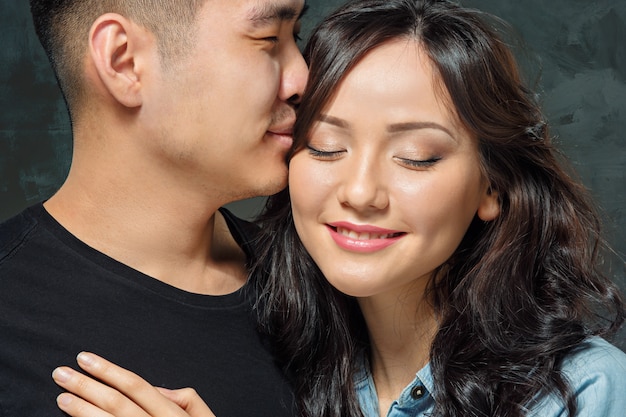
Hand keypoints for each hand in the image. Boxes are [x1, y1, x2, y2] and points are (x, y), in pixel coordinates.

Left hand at [52, 352, 215, 416]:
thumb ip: (187, 399)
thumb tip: (159, 388)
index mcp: (172, 414)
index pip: (135, 385)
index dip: (108, 370)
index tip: (85, 358)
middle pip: (116, 402)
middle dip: (86, 386)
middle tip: (61, 374)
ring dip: (81, 410)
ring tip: (62, 397)